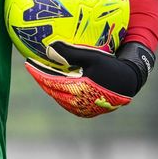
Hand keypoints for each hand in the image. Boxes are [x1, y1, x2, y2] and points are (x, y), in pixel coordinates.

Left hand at [26, 41, 155, 117]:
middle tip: (33, 66)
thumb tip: (50, 47)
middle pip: (51, 89)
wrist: (129, 83)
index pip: (49, 81)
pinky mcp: (86, 111)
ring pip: (58, 96)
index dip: (37, 72)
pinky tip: (56, 82)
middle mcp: (76, 102)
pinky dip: (59, 92)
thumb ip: (70, 53)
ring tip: (42, 73)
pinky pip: (67, 102)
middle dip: (41, 77)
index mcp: (76, 89)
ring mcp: (81, 109)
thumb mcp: (92, 56)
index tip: (28, 62)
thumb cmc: (111, 66)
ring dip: (49, 85)